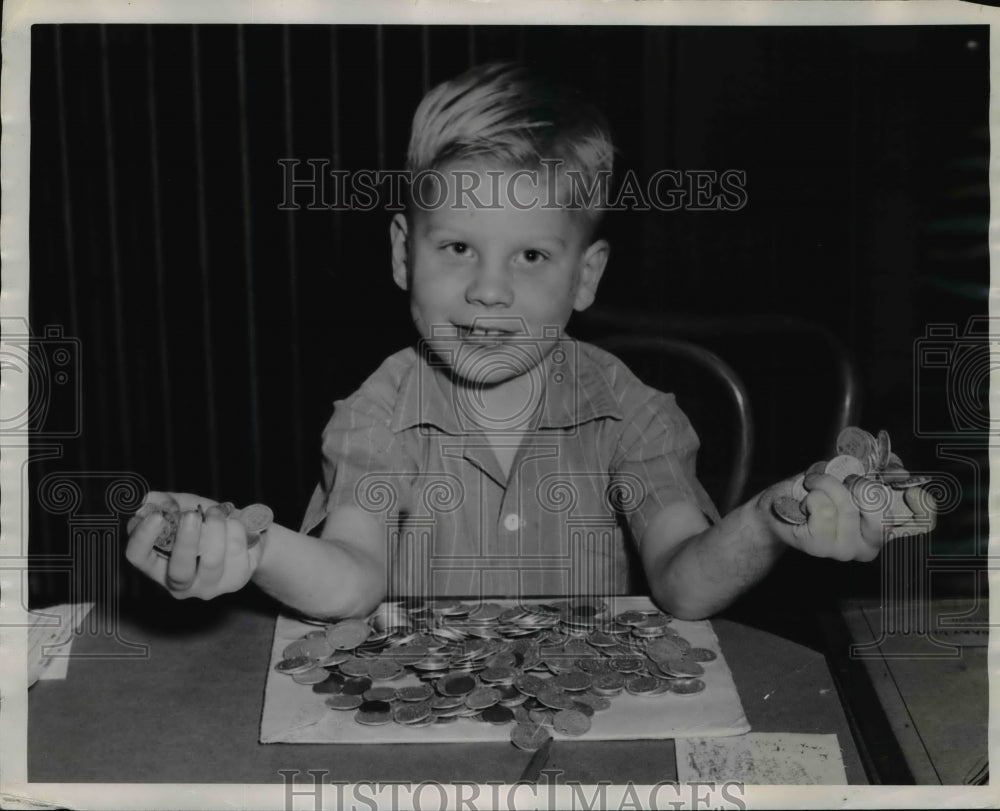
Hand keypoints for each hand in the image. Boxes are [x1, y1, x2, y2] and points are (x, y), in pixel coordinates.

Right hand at [125, 491, 264, 598]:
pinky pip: (236, 551)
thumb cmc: (207, 523)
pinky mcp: (235, 579)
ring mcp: (210, 585)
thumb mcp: (185, 508)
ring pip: (212, 560)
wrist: (246, 535)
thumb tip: (149, 499)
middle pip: (179, 571)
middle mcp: (181, 583)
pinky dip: (235, 529)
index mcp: (158, 565)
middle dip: (186, 540)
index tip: (156, 516)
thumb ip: (166, 502)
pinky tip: (233, 524)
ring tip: (216, 512)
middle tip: (191, 515)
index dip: (143, 538)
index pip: (138, 557)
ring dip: (216, 527)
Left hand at [758, 473, 936, 561]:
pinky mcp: (820, 547)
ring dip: (827, 483)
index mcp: (886, 525)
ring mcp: (845, 549)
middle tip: (846, 479)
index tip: (903, 484)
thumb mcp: (851, 472)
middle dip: (860, 486)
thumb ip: (878, 468)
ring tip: (816, 482)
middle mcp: (871, 543)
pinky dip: (813, 492)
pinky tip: (807, 499)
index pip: (921, 520)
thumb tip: (897, 469)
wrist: (780, 504)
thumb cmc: (819, 490)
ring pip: (846, 506)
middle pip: (881, 514)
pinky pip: (822, 509)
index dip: (920, 502)